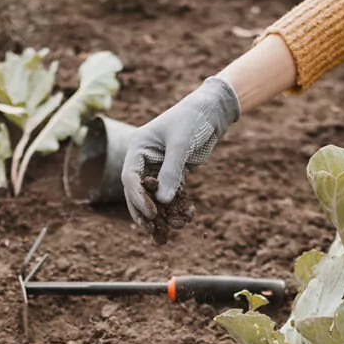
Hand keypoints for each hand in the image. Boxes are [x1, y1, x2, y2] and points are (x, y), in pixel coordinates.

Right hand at [121, 76, 240, 228]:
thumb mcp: (181, 143)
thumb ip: (171, 171)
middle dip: (143, 211)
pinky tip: (183, 219)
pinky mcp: (174, 173)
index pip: (131, 177)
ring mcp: (158, 167)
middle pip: (137, 191)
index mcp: (138, 148)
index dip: (138, 198)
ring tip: (165, 232)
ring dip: (159, 214)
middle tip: (150, 230)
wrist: (212, 111)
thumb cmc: (193, 119)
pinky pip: (171, 193)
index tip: (151, 213)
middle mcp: (144, 159)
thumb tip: (163, 201)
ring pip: (153, 196)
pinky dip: (175, 207)